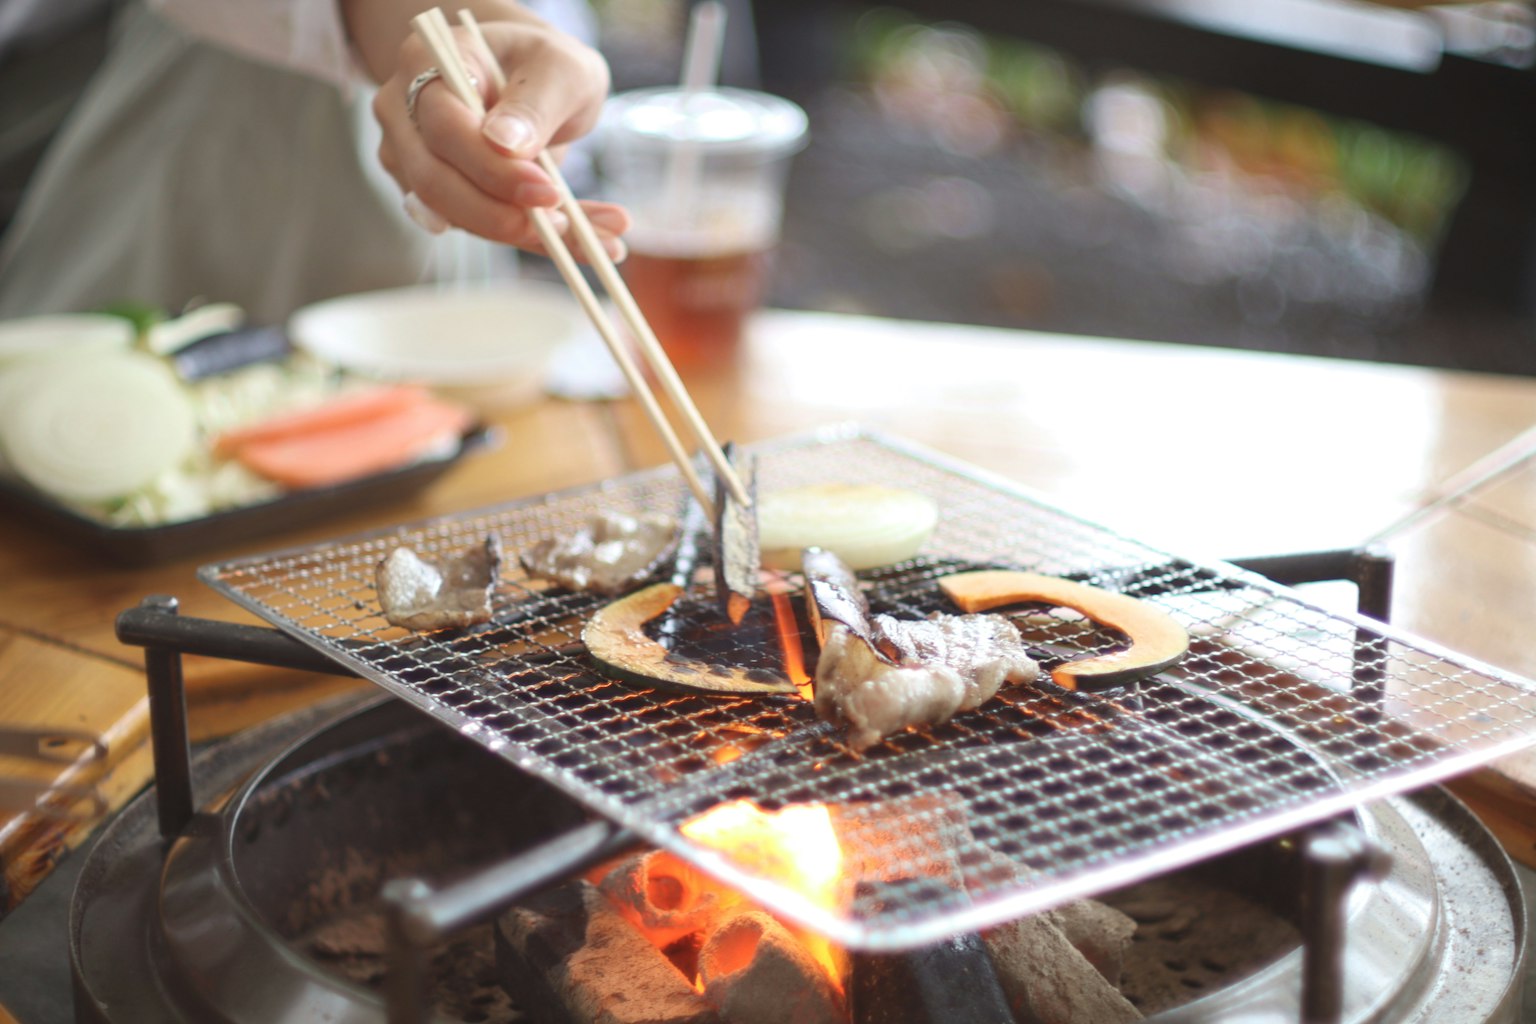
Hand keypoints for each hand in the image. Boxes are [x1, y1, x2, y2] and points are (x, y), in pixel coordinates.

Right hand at [371, 14, 628, 259]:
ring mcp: (413, 159)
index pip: (443, 127)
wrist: (529, 79)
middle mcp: (405, 113)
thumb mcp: (559, 68)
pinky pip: (484, 228)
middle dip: (499, 215)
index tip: (546, 191)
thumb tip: (504, 145)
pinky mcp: (440, 197)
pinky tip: (587, 243)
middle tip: (563, 225)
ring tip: (602, 241)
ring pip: (456, 216)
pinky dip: (536, 241)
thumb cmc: (542, 64)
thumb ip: (535, 102)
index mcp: (427, 64)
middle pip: (434, 181)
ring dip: (527, 237)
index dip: (490, 167)